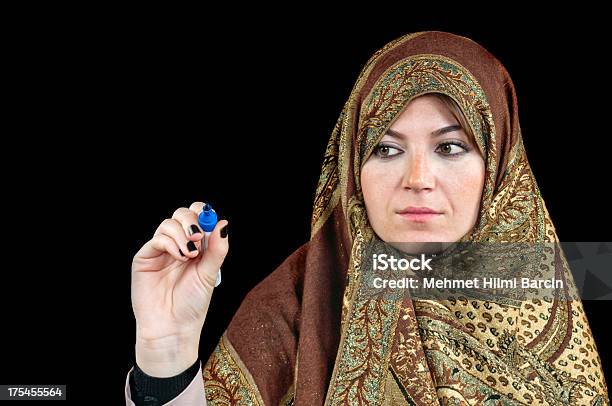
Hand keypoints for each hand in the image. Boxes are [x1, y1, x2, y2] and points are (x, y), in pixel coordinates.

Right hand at [131, 201, 228, 375]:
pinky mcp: (145, 258)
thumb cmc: (192, 304)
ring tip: (190, 255)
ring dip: (182, 234)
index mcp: (195, 246)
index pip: (198, 216)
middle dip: (192, 220)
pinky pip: (157, 239)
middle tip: (199, 237)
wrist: (173, 327)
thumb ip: (217, 249)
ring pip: (169, 223)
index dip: (204, 213)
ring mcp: (160, 250)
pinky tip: (180, 258)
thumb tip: (223, 223)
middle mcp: (177, 244)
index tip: (210, 222)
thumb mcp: (210, 273)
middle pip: (182, 214)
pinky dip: (171, 243)